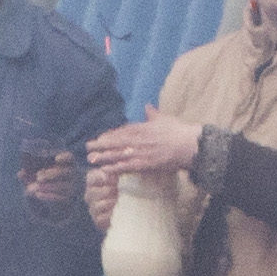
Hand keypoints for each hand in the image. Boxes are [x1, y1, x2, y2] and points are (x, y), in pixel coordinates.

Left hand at [18, 142, 86, 210]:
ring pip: (63, 186)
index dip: (64, 157)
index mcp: (66, 164)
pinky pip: (60, 197)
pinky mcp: (68, 200)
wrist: (54, 202)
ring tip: (35, 187)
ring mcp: (72, 188)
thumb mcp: (37, 176)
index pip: (70, 158)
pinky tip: (38, 194)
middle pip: (66, 172)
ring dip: (48, 186)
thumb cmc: (46, 182)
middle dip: (52, 174)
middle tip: (38, 177)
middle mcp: (72, 175)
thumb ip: (29, 174)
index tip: (56, 158)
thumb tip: (20, 173)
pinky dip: (48, 196)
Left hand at [84, 119, 203, 213]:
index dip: (109, 135)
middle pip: (115, 142)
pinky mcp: (145, 164)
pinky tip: (106, 170)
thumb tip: (147, 106)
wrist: (189, 146)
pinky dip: (115, 168)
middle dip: (101, 145)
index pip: (122, 131)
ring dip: (104, 156)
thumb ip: (152, 114)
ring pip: (118, 154)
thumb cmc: (178, 132)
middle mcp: (138, 139)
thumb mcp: (164, 119)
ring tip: (91, 159)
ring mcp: (140, 152)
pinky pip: (127, 166)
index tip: (99, 137)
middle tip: (87, 147)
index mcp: (142, 127)